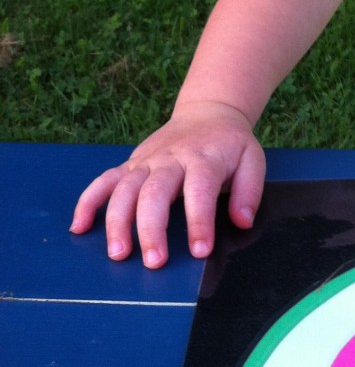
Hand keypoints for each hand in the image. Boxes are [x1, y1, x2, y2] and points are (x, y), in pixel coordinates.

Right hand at [69, 102, 264, 268]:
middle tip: (154, 263)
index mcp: (205, 158)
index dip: (199, 221)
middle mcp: (171, 159)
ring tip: (118, 254)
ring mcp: (147, 161)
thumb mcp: (252, 159)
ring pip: (125, 189)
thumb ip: (249, 191)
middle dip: (152, 229)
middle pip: (155, 192)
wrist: (208, 113)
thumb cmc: (230, 144)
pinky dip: (88, 201)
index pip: (200, 189)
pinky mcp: (130, 163)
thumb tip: (242, 220)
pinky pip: (104, 180)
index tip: (199, 251)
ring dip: (117, 221)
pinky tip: (79, 227)